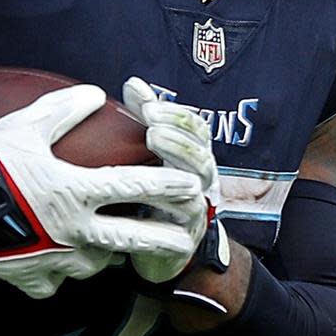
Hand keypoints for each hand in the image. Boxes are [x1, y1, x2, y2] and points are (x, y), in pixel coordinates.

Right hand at [0, 84, 206, 298]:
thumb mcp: (23, 126)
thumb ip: (63, 111)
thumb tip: (94, 93)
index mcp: (75, 191)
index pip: (133, 186)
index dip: (166, 184)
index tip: (192, 186)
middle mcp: (74, 231)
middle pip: (132, 239)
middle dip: (165, 239)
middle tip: (186, 239)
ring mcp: (55, 261)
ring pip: (97, 263)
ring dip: (107, 253)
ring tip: (112, 245)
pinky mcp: (33, 280)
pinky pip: (57, 281)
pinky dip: (60, 272)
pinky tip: (55, 262)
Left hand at [120, 77, 220, 283]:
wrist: (157, 252)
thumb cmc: (151, 196)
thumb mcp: (147, 156)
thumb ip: (146, 120)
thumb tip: (133, 83)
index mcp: (192, 159)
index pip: (196, 130)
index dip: (177, 116)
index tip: (148, 106)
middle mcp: (199, 182)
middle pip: (202, 155)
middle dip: (179, 138)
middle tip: (152, 127)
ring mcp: (195, 210)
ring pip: (196, 185)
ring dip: (177, 163)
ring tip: (153, 144)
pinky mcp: (184, 239)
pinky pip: (183, 220)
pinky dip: (168, 204)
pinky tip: (148, 194)